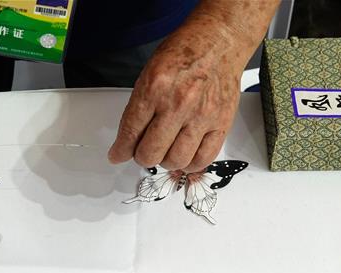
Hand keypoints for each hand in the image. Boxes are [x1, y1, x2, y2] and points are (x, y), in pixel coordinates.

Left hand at [108, 22, 242, 172]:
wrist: (219, 41)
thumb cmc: (185, 53)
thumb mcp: (150, 73)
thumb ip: (139, 106)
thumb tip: (129, 139)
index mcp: (155, 88)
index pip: (130, 132)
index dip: (121, 150)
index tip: (118, 155)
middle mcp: (178, 104)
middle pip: (151, 153)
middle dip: (142, 156)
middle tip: (144, 151)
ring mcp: (202, 115)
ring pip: (176, 160)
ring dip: (166, 161)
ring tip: (166, 150)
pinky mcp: (222, 122)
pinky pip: (203, 159)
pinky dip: (191, 163)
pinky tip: (186, 155)